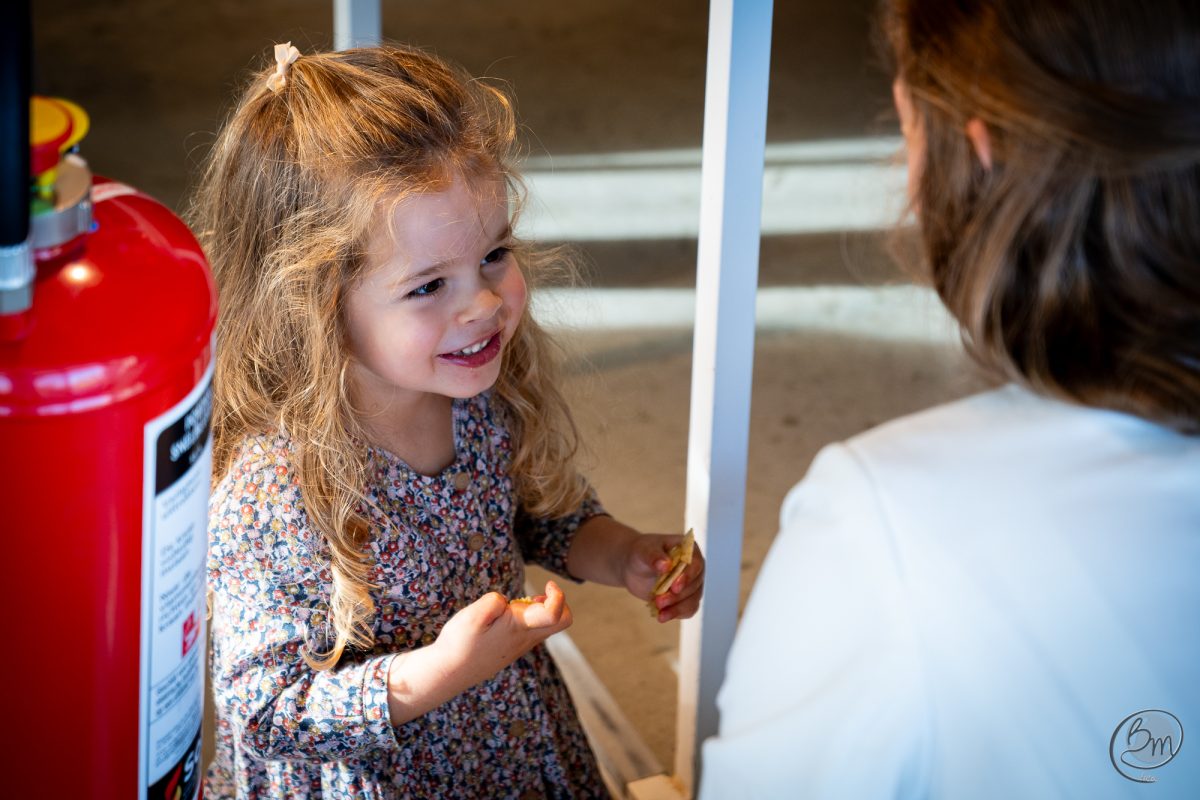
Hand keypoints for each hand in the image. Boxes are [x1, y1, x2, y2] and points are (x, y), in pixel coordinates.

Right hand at [386, 580, 570, 724]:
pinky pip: (532, 632)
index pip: (555, 614)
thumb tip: (506, 602)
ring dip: (541, 610)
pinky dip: (528, 619)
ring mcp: (520, 646)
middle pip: (561, 622)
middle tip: (537, 595)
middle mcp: (525, 640)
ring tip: (518, 603)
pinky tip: (506, 616)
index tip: (548, 585)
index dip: (558, 595)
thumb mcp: (473, 615)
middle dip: (557, 602)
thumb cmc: (459, 643)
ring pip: (546, 627)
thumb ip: (494, 602)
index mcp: (520, 628)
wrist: (449, 672)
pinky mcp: (512, 649)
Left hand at [623, 533, 704, 622]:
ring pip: (692, 600)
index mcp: (689, 550)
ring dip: (677, 608)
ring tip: (660, 613)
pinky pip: (687, 609)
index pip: (695, 564)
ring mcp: (692, 585)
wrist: (634, 567)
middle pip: (694, 585)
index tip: (674, 587)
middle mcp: (695, 568)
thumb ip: (654, 556)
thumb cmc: (641, 553)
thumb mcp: (644, 551)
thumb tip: (665, 565)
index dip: (687, 577)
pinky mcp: (685, 598)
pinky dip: (676, 614)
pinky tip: (663, 616)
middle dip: (677, 596)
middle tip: (659, 601)